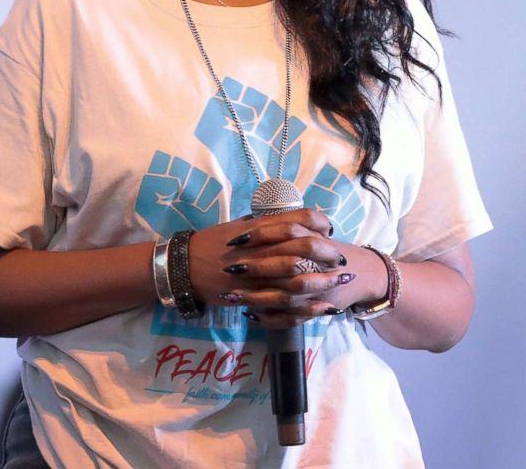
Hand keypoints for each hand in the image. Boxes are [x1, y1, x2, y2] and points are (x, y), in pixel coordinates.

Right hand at [188, 209, 356, 328]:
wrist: (186, 266)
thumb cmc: (212, 242)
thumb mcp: (238, 226)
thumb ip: (264, 223)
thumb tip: (290, 219)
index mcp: (259, 227)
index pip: (298, 219)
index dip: (319, 223)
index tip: (329, 228)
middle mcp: (260, 247)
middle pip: (304, 247)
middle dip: (327, 253)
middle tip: (340, 258)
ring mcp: (256, 273)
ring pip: (297, 276)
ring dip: (322, 280)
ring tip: (337, 281)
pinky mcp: (252, 294)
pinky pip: (284, 302)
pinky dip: (306, 305)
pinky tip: (321, 307)